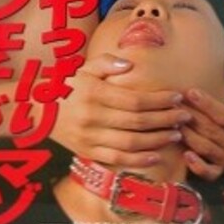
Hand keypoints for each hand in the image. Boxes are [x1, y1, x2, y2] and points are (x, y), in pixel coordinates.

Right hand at [51, 53, 191, 167]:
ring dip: (158, 140)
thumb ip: (106, 62)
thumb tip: (129, 64)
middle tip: (185, 116)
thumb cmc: (66, 86)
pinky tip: (156, 155)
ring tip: (177, 134)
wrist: (38, 111)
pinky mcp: (88, 151)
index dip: (159, 100)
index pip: (134, 99)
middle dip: (165, 119)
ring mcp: (90, 137)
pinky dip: (139, 160)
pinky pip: (117, 159)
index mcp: (94, 93)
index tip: (177, 96)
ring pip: (131, 143)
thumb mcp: (84, 69)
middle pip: (137, 122)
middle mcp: (93, 117)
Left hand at [181, 53, 223, 184]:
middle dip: (191, 116)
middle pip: (211, 130)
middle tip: (172, 103)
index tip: (191, 91)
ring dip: (188, 135)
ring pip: (206, 148)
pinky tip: (185, 154)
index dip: (208, 104)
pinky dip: (197, 166)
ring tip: (172, 122)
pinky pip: (209, 173)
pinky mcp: (222, 175)